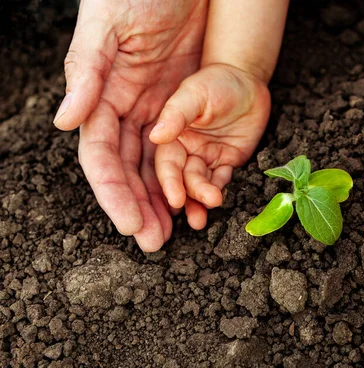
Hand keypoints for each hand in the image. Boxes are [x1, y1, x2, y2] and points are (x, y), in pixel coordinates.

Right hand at [54, 0, 207, 250]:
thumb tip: (65, 124)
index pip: (103, 155)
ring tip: (172, 233)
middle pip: (129, 168)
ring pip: (155, 165)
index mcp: (103, 95)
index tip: (127, 223)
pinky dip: (187, 174)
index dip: (113, 191)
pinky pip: (183, 148)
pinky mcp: (184, 105)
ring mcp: (156, 108)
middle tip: (153, 242)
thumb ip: (87, 73)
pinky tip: (195, 198)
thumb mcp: (108, 27)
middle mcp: (126, 108)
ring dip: (161, 200)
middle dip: (138, 206)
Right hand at [150, 63, 270, 229]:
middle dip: (178, 201)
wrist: (248, 81)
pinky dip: (216, 193)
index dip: (162, 184)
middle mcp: (181, 149)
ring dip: (198, 202)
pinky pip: (219, 181)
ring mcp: (203, 157)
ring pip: (197, 184)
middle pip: (176, 180)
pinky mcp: (224, 162)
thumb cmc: (217, 81)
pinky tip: (216, 204)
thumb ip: (177, 113)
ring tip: (201, 219)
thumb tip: (156, 136)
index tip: (170, 201)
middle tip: (182, 224)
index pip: (159, 163)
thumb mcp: (195, 92)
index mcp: (167, 133)